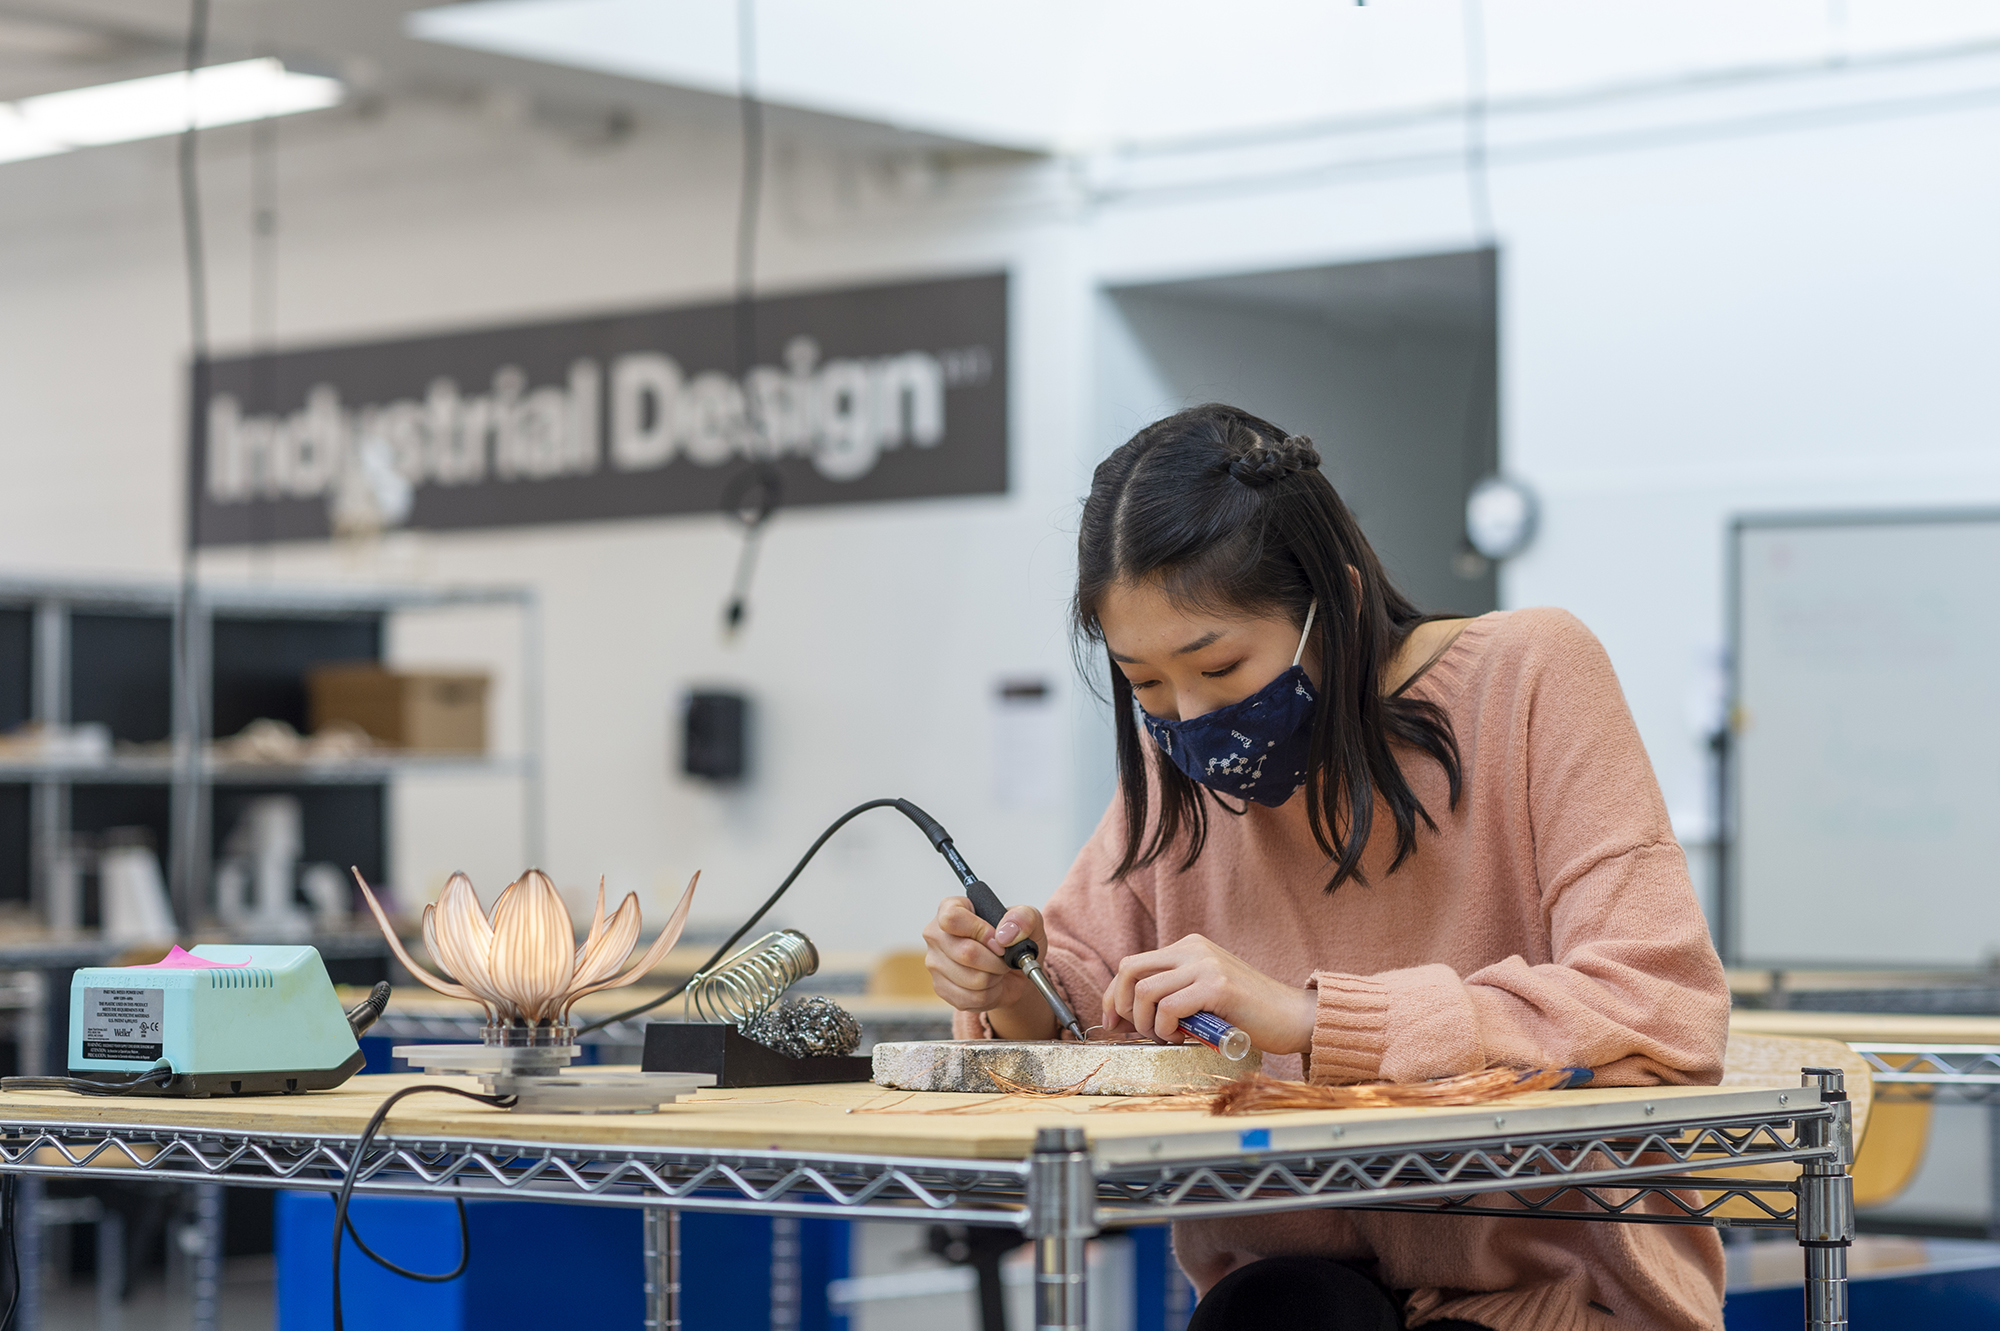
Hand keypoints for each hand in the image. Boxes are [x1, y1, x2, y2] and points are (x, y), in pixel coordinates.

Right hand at [922, 897, 1056, 1038]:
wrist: (1013, 971)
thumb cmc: (1014, 941)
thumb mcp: (1029, 921)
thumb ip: (1023, 917)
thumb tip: (1005, 933)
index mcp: (950, 908)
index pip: (953, 918)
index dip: (980, 931)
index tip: (999, 942)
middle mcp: (936, 935)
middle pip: (965, 953)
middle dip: (995, 961)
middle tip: (1004, 958)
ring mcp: (935, 963)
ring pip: (971, 979)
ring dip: (994, 978)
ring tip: (997, 970)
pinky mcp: (941, 988)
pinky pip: (970, 998)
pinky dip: (990, 994)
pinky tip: (991, 984)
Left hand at [1104, 934, 1315, 1055]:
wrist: (1293, 1017)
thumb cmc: (1247, 1014)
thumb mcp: (1202, 995)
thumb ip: (1172, 995)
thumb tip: (1127, 1017)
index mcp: (1188, 948)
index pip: (1132, 965)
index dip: (1114, 995)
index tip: (1113, 1022)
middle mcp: (1193, 949)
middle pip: (1129, 970)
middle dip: (1123, 1006)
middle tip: (1136, 1031)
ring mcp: (1206, 965)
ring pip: (1145, 990)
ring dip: (1146, 1023)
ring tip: (1166, 1035)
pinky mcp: (1218, 986)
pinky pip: (1169, 1007)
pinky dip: (1166, 1028)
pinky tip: (1182, 1036)